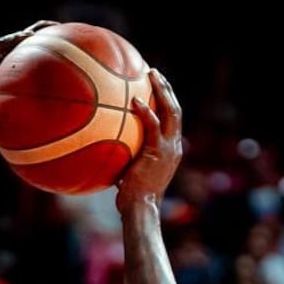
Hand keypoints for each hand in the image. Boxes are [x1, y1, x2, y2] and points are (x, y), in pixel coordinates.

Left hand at [116, 69, 182, 210]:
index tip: (157, 88)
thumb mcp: (131, 174)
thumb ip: (126, 159)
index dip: (167, 102)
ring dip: (162, 90)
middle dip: (167, 89)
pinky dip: (145, 111)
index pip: (173, 121)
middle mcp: (174, 147)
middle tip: (155, 73)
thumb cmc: (132, 198)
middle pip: (176, 110)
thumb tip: (106, 150)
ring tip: (151, 74)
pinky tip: (135, 99)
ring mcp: (169, 148)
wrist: (140, 209)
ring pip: (171, 111)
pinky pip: (153, 125)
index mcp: (171, 151)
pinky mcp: (159, 151)